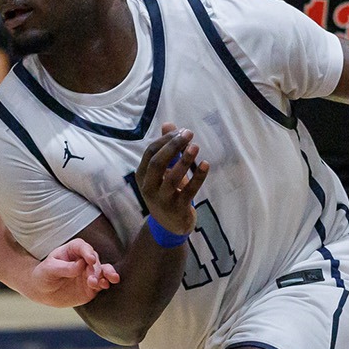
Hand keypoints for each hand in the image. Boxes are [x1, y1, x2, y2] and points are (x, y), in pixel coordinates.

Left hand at [30, 238, 120, 307]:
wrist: (43, 292)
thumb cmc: (44, 276)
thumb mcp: (49, 270)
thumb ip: (64, 268)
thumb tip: (81, 265)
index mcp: (71, 251)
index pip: (82, 247)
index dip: (87, 252)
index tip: (90, 259)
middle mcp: (83, 260)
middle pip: (94, 260)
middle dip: (95, 269)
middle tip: (91, 278)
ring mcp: (88, 273)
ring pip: (102, 270)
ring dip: (106, 274)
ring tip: (104, 282)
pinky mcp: (92, 286)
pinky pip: (102, 283)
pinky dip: (106, 283)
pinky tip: (105, 285)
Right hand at [136, 123, 208, 237]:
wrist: (170, 225)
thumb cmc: (166, 192)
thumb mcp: (163, 171)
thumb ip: (166, 148)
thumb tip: (168, 123)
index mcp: (142, 175)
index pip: (151, 152)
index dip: (166, 139)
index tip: (182, 130)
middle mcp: (148, 187)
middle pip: (157, 163)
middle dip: (173, 146)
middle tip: (189, 134)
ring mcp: (162, 200)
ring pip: (171, 178)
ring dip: (184, 160)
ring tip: (195, 146)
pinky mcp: (177, 209)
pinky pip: (188, 191)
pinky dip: (198, 177)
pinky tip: (205, 164)